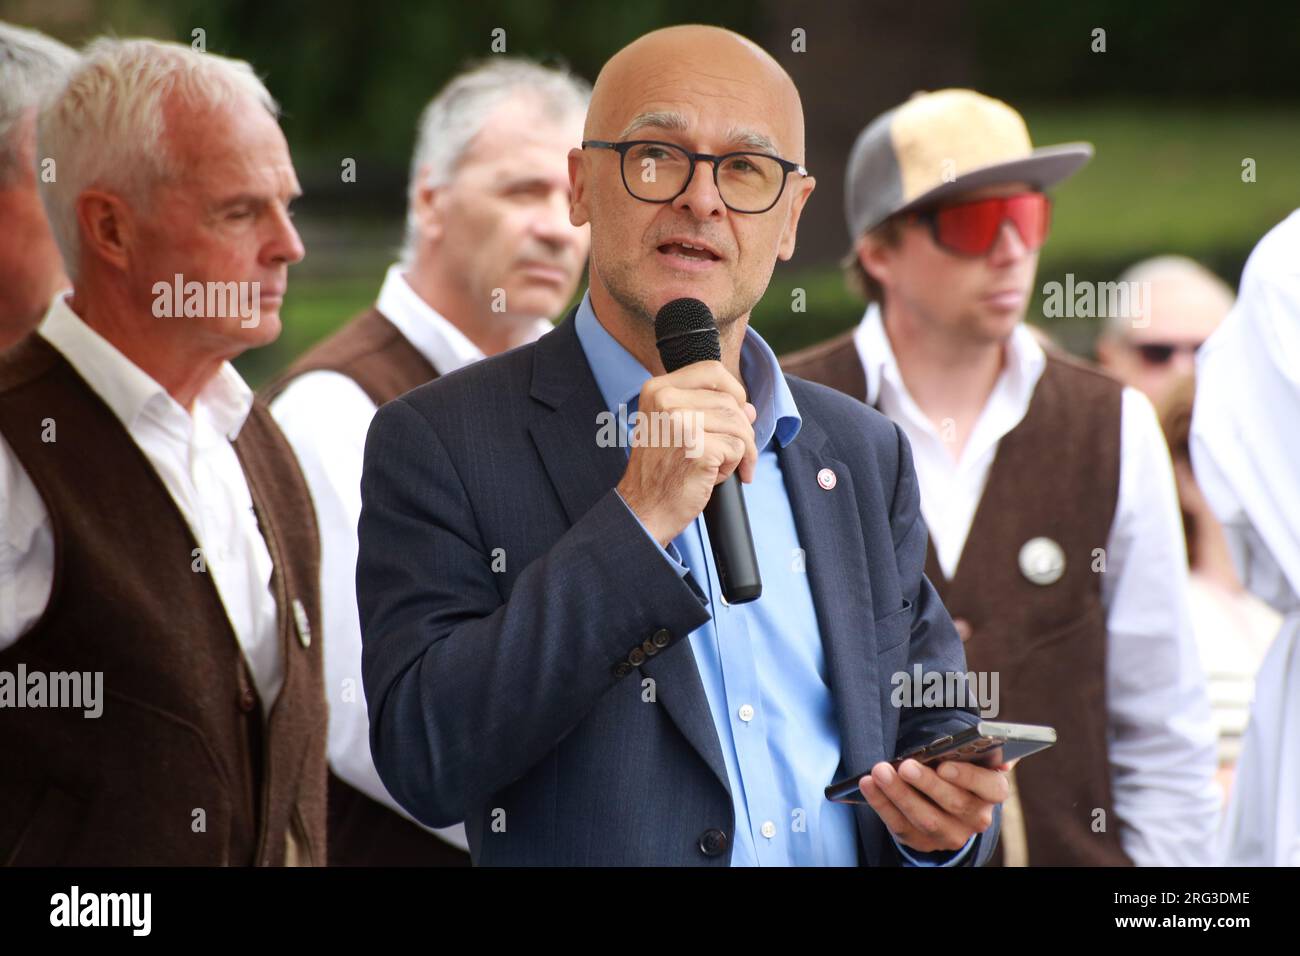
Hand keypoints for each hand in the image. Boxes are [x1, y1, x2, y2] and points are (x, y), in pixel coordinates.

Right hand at [617, 361, 757, 545]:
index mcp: (658, 390)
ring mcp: (681, 423)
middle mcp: (666, 401)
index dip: (734, 391)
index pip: (712, 372)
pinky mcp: (697, 448)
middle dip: (741, 430)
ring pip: (739, 424)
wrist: (644, 509)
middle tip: (733, 455)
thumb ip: (708, 411)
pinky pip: (738, 448)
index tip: (736, 416)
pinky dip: (735, 466)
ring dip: (740, 450)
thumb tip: (749, 407)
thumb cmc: (660, 471)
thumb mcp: (673, 429)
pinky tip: (714, 478)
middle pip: (730, 401)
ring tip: (720, 467)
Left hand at [858, 758, 1009, 854]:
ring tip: (879, 772)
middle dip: (926, 783)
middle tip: (905, 766)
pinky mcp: (923, 841)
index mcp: (992, 792)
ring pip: (925, 818)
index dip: (968, 777)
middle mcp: (976, 817)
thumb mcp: (970, 757)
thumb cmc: (956, 770)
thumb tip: (983, 737)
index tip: (944, 765)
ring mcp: (950, 833)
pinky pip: (900, 825)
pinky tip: (868, 785)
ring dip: (899, 794)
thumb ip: (977, 749)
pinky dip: (882, 804)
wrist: (944, 802)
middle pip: (954, 804)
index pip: (991, 787)